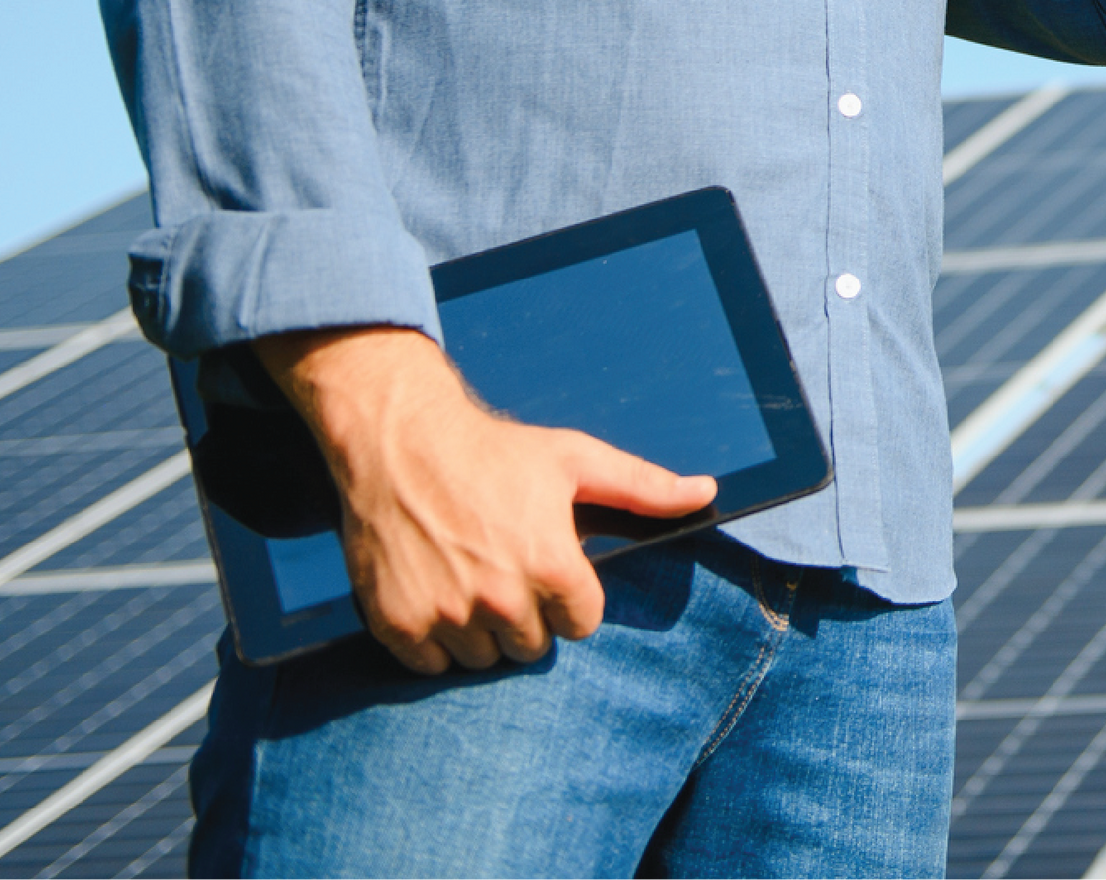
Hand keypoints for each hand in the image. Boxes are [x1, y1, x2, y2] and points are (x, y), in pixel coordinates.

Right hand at [255, 326, 715, 675]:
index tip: (542, 558)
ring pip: (482, 659)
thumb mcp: (573, 458)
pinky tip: (432, 587)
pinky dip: (432, 638)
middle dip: (524, 611)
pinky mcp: (399, 626)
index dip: (566, 591)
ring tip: (466, 571)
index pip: (581, 622)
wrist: (399, 439)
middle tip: (500, 560)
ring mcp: (447, 617)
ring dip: (479, 628)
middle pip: (532, 646)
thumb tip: (707, 492)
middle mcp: (502, 600)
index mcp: (551, 566)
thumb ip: (643, 484)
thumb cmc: (492, 449)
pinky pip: (431, 665)